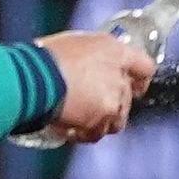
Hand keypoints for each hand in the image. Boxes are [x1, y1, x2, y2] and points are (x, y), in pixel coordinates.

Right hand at [35, 30, 154, 143]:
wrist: (33, 79)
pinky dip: (84, 133)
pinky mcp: (100, 121)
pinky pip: (96, 134)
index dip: (139, 79)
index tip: (135, 86)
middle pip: (127, 98)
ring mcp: (112, 101)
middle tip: (90, 104)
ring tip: (79, 118)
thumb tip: (88, 64)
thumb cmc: (43, 58)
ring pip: (115, 120)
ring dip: (100, 121)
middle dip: (111, 103)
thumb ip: (91, 56)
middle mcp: (119, 76)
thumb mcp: (72, 44)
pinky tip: (69, 129)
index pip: (144, 67)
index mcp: (114, 51)